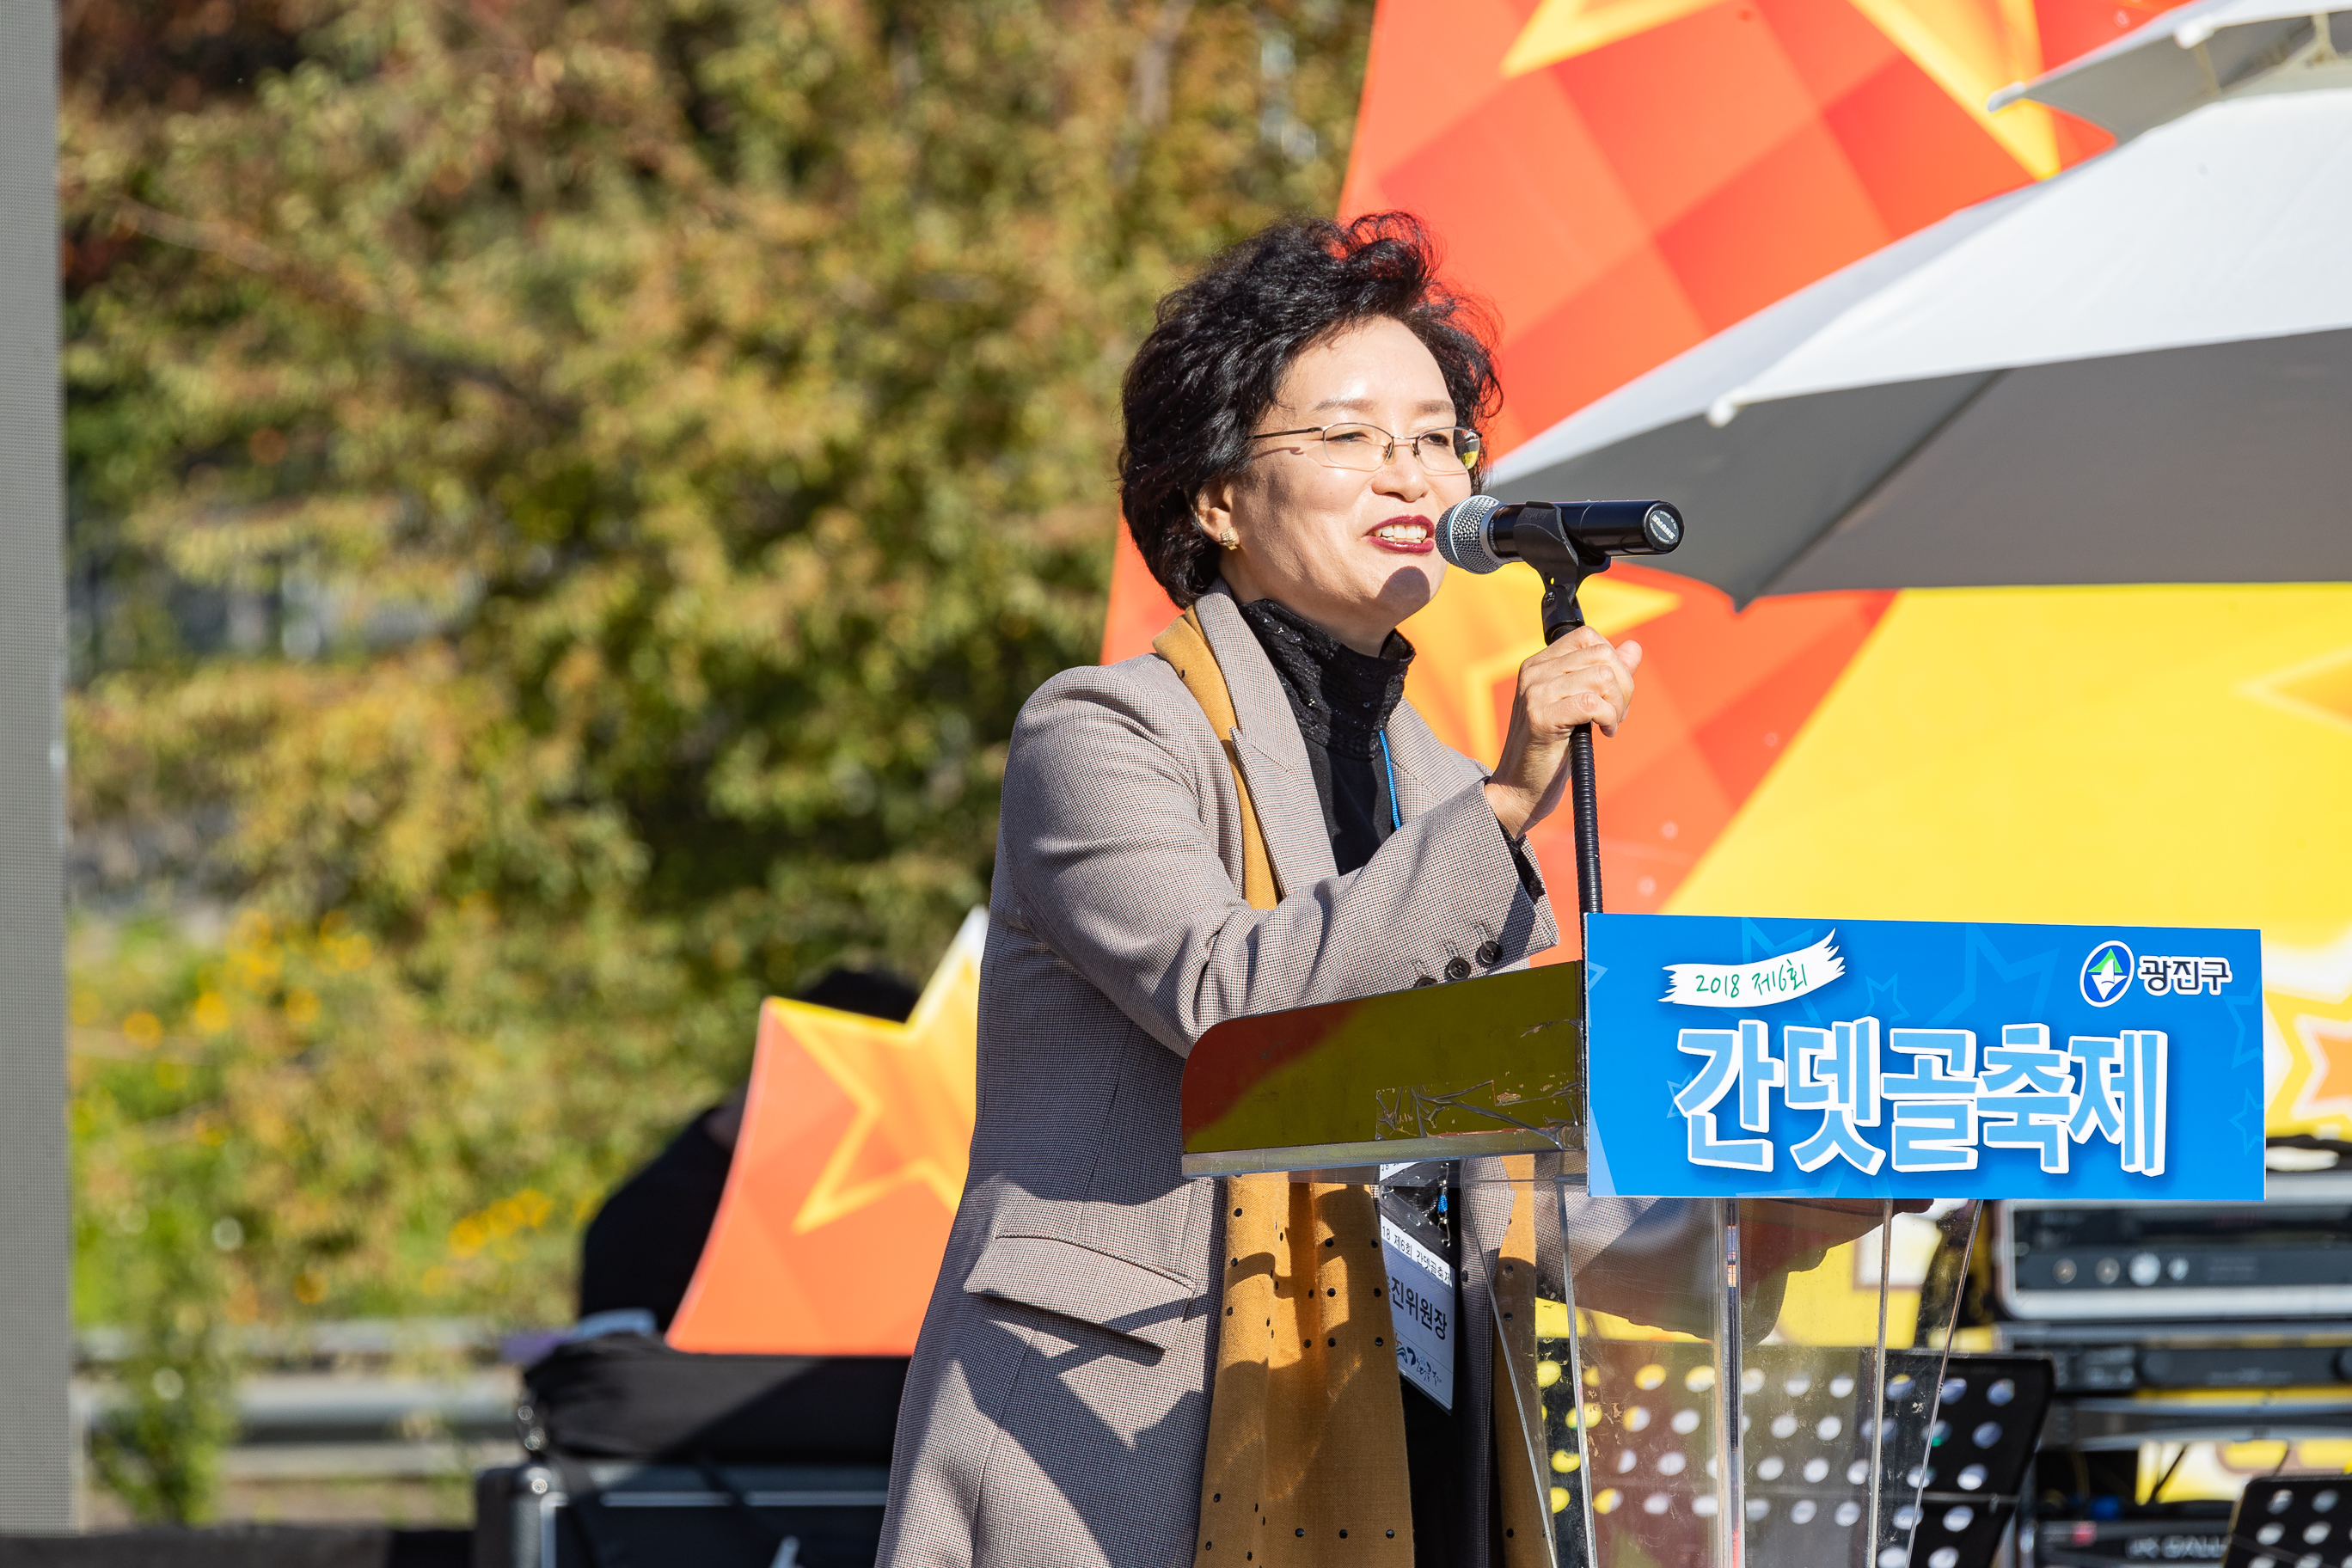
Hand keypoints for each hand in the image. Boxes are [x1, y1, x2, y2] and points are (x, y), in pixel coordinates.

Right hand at [1483, 626, 1640, 838]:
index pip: (1588, 637)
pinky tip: (1603, 733)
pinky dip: (1609, 718)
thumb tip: (1633, 648)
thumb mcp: (1580, 706)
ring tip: (1608, 725)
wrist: (1519, 789)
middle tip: (1615, 715)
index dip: (1612, 661)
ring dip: (1617, 705)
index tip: (1611, 693)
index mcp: (1538, 665)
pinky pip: (1593, 703)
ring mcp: (1535, 693)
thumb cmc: (1550, 750)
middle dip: (1623, 686)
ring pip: (1601, 677)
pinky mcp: (1541, 717)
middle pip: (1602, 655)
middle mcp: (1533, 673)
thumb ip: (1605, 675)